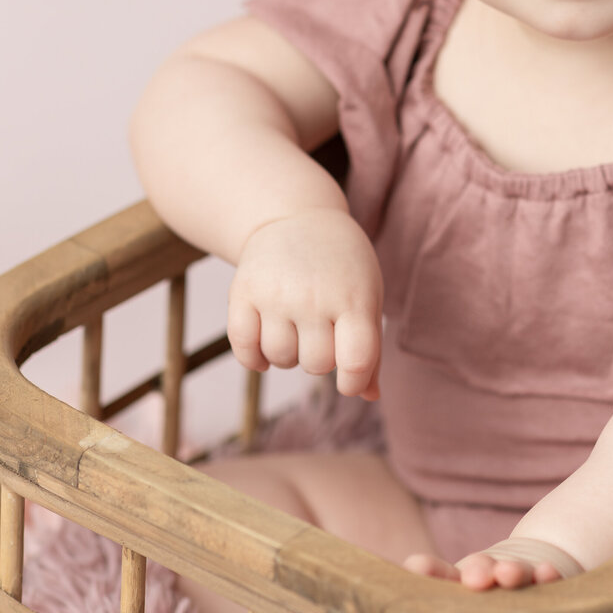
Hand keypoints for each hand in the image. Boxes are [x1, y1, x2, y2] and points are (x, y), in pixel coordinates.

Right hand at [227, 210, 382, 399]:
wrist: (296, 217)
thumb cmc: (342, 267)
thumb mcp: (367, 296)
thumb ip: (370, 348)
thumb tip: (368, 396)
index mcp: (354, 298)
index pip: (357, 361)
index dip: (353, 382)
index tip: (348, 378)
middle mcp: (314, 296)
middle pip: (317, 365)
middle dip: (320, 359)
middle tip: (320, 330)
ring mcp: (276, 293)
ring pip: (280, 359)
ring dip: (288, 354)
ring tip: (295, 326)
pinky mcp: (243, 291)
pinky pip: (244, 350)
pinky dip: (255, 358)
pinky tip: (266, 342)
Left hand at [403, 537, 583, 612]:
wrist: (532, 590)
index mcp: (457, 592)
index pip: (437, 576)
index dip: (427, 570)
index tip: (418, 568)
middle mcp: (484, 578)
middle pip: (477, 569)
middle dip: (476, 572)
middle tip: (474, 582)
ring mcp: (515, 574)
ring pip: (512, 569)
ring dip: (510, 570)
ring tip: (508, 576)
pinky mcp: (545, 577)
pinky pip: (546, 574)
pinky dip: (546, 573)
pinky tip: (547, 573)